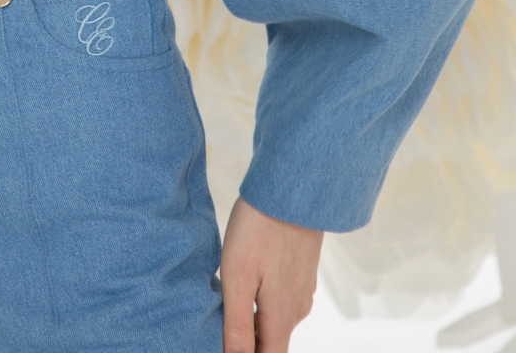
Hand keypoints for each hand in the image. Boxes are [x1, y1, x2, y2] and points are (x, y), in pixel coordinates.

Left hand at [220, 196, 322, 352]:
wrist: (294, 187)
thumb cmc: (259, 229)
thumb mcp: (238, 277)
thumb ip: (237, 326)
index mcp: (282, 317)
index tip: (226, 347)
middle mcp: (297, 309)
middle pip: (271, 342)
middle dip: (249, 342)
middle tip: (220, 325)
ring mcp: (302, 288)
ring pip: (277, 318)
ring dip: (255, 320)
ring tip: (227, 304)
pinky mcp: (302, 269)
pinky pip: (283, 297)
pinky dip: (264, 299)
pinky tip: (248, 281)